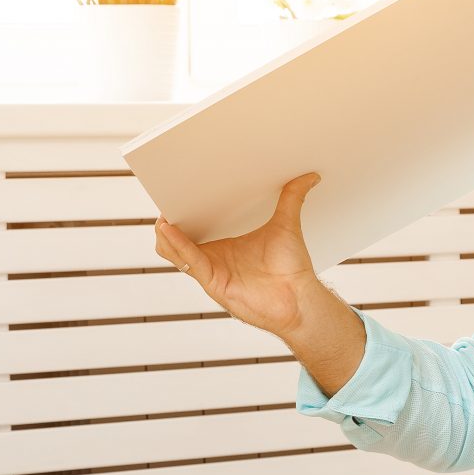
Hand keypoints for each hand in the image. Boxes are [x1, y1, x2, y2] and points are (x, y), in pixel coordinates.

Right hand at [152, 173, 330, 341]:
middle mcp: (212, 257)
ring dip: (165, 234)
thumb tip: (310, 176)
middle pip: (175, 238)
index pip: (191, 226)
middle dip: (167, 219)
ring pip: (172, 252)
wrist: (300, 298)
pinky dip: (177, 244)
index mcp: (222, 244)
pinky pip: (189, 261)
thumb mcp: (287, 225)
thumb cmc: (292, 268)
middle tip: (165, 196)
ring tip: (163, 214)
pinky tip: (168, 229)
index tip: (176, 188)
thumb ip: (292, 199)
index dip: (180, 210)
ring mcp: (210, 270)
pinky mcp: (212, 282)